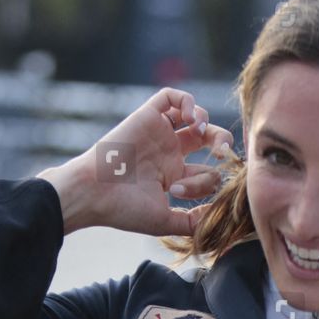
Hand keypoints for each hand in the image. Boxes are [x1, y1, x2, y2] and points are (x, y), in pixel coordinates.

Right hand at [38, 88, 233, 236]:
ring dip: (206, 121)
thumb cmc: (124, 209)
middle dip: (222, 144)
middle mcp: (168, 153)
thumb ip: (193, 221)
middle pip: (207, 140)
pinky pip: (171, 97)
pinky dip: (187, 102)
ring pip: (193, 116)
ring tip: (200, 131)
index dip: (207, 182)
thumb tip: (218, 218)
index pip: (207, 174)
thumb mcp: (165, 221)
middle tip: (224, 152)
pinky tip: (189, 118)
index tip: (180, 190)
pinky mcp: (147, 116)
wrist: (94, 192)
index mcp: (173, 177)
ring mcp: (158, 134)